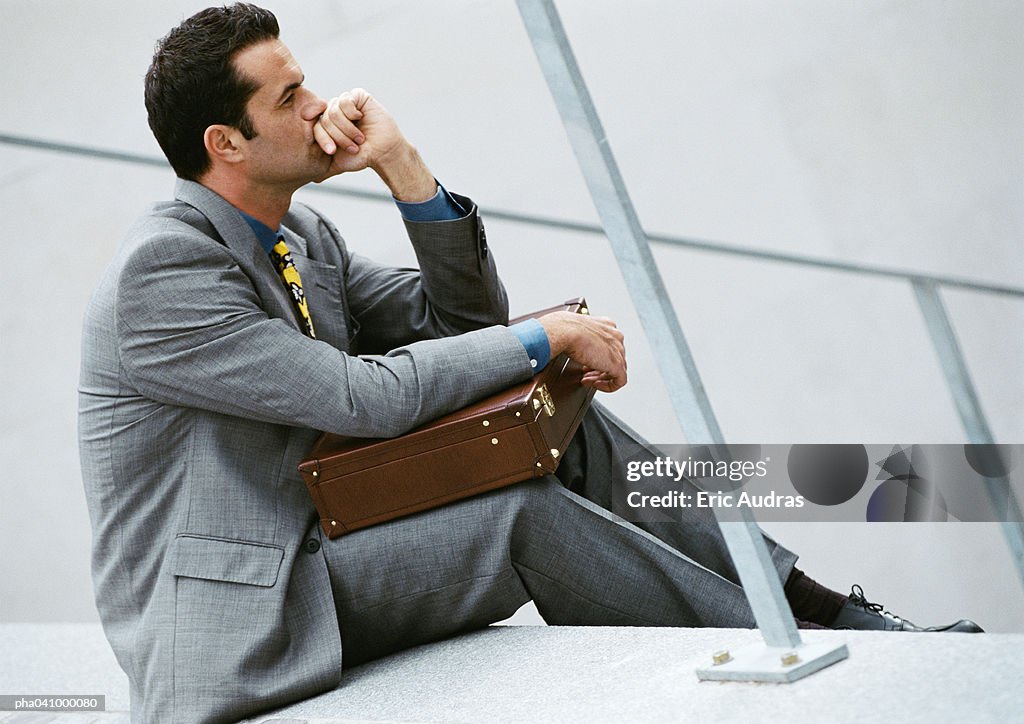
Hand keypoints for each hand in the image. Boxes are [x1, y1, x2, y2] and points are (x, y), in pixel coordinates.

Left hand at [313, 88, 435, 200]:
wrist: (384, 151)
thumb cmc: (363, 156)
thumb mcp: (340, 163)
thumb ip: (325, 169)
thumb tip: (312, 179)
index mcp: (327, 124)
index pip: (315, 127)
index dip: (323, 139)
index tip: (332, 151)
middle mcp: (334, 111)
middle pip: (325, 120)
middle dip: (339, 137)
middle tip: (353, 147)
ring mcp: (345, 103)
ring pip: (334, 111)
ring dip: (348, 128)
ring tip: (360, 138)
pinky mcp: (357, 96)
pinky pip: (345, 100)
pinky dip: (352, 113)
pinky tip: (361, 118)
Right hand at [538, 312, 626, 392]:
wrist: (566, 332)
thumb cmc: (565, 329)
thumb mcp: (575, 331)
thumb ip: (580, 338)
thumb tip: (573, 347)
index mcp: (607, 325)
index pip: (610, 346)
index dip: (598, 357)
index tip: (586, 365)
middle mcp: (616, 336)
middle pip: (614, 358)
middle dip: (599, 369)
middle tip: (586, 375)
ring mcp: (618, 351)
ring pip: (618, 370)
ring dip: (601, 378)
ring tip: (588, 381)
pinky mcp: (617, 365)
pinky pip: (619, 381)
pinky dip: (608, 386)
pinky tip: (595, 385)